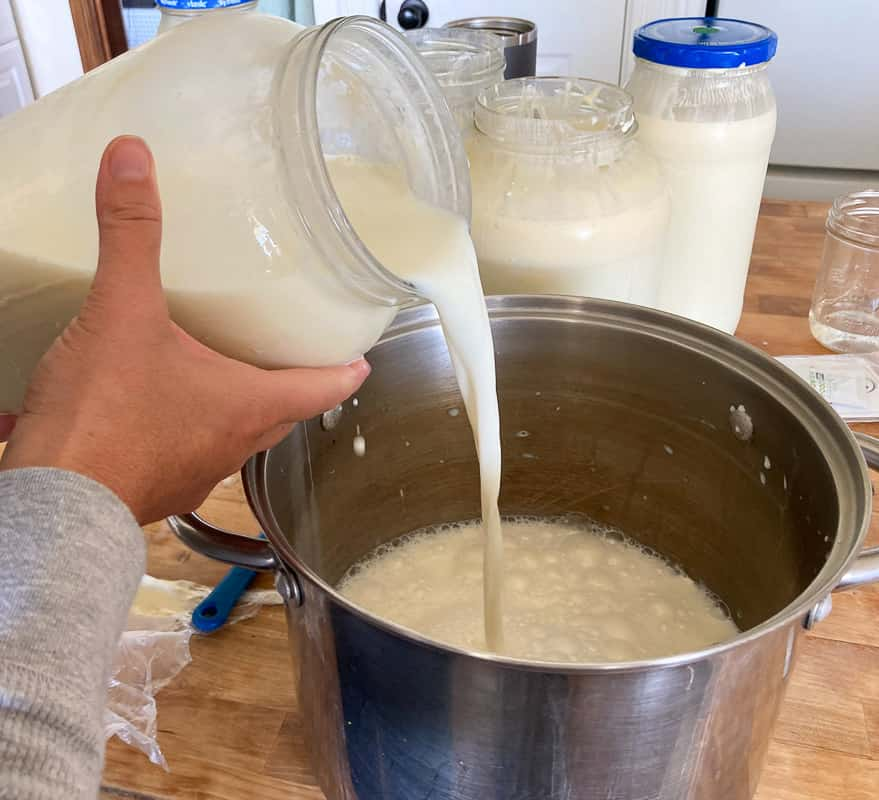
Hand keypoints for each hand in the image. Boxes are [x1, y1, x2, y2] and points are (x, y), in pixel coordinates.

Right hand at [0, 136, 369, 523]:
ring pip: (239, 437)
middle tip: (296, 357)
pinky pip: (190, 454)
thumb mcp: (122, 312)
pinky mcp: (157, 485)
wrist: (56, 501)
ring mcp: (196, 472)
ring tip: (230, 374)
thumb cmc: (102, 418)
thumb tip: (133, 159)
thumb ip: (132, 235)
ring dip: (242, 408)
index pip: (322, 389)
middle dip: (295, 386)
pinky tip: (162, 407)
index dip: (346, 372)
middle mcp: (233, 446)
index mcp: (248, 406)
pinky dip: (189, 429)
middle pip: (284, 414)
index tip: (363, 361)